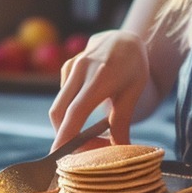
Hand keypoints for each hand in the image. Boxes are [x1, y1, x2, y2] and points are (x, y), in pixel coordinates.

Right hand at [48, 30, 149, 149]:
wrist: (123, 38)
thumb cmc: (133, 65)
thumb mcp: (132, 92)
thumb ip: (122, 122)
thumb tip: (120, 150)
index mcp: (100, 77)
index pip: (76, 111)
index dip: (65, 135)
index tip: (58, 155)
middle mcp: (80, 70)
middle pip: (59, 112)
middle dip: (64, 136)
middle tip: (83, 153)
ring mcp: (70, 68)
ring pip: (59, 106)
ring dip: (70, 126)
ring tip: (94, 136)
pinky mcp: (66, 68)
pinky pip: (63, 97)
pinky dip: (70, 112)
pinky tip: (88, 114)